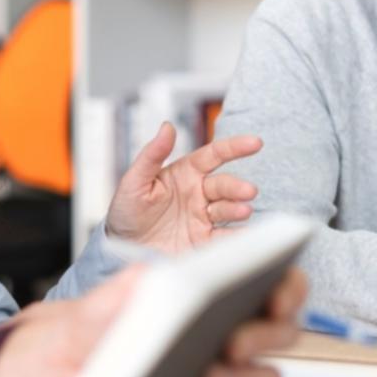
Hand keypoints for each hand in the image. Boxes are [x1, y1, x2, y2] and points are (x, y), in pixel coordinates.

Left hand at [0, 265, 306, 376]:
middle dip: (264, 336)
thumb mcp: (91, 306)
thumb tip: (175, 278)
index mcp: (199, 297)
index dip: (285, 286)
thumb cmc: (66, 340)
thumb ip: (131, 290)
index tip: (276, 293)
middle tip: (232, 343)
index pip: (266, 285)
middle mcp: (214, 336)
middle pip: (276, 333)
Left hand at [104, 123, 261, 253]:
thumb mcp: (133, 181)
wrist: (121, 249)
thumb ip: (152, 155)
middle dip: (237, 187)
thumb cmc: (127, 212)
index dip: (234, 147)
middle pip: (224, 185)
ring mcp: (203, 218)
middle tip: (248, 191)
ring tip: (244, 210)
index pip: (214, 155)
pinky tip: (246, 233)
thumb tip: (167, 127)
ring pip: (227, 209)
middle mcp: (199, 194)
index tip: (254, 143)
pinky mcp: (203, 242)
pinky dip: (237, 236)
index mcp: (185, 174)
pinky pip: (224, 237)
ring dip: (238, 208)